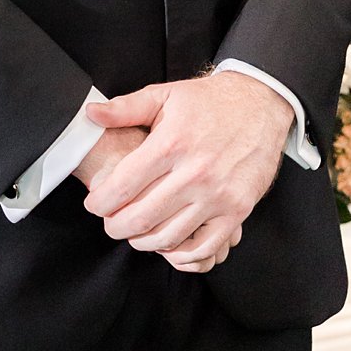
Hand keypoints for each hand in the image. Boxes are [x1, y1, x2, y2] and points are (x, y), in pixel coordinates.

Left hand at [80, 74, 289, 273]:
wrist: (259, 104)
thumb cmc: (208, 101)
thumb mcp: (164, 95)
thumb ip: (125, 108)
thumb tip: (90, 114)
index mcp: (171, 143)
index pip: (122, 185)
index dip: (100, 202)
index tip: (93, 204)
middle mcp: (194, 172)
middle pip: (141, 217)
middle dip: (116, 226)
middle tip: (110, 223)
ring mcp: (218, 194)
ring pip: (168, 236)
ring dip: (143, 242)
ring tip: (135, 233)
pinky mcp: (237, 210)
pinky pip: (204, 247)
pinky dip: (180, 254)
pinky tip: (167, 245)